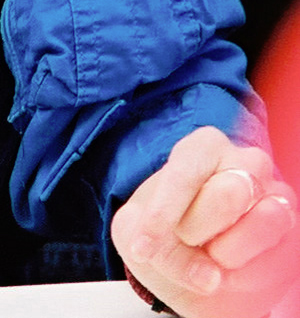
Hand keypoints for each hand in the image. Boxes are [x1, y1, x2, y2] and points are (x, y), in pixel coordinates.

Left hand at [111, 128, 298, 317]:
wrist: (194, 267)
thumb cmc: (165, 235)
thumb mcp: (140, 236)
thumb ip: (162, 249)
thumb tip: (211, 277)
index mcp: (203, 147)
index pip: (185, 172)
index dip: (162, 214)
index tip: (142, 248)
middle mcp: (246, 162)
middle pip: (227, 196)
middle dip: (198, 231)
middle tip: (187, 238)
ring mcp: (276, 195)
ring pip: (265, 221)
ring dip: (227, 254)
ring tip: (210, 254)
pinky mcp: (293, 232)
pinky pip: (280, 258)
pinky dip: (249, 276)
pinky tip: (231, 272)